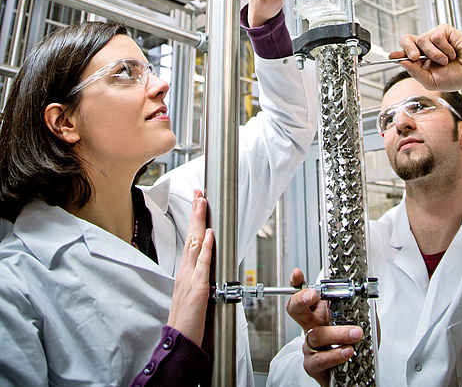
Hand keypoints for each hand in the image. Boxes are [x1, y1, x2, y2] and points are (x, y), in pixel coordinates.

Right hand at [167, 189, 213, 345]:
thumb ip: (196, 276)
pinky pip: (203, 265)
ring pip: (195, 244)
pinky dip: (207, 248)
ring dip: (199, 222)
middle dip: (195, 212)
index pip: (190, 239)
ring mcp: (190, 278)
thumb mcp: (190, 292)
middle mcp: (185, 271)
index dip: (194, 219)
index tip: (197, 201)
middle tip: (198, 192)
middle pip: (191, 236)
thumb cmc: (186, 320)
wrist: (178, 341)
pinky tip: (210, 234)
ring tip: (202, 203)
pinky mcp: (198, 289)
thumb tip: (205, 261)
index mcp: (184, 271)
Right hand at [286, 269, 362, 386]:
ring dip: (337, 334)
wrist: (357, 373)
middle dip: (300, 299)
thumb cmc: (356, 344)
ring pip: (315, 335)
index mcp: (321, 312)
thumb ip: (360, 306)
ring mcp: (311, 346)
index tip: (297, 275)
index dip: (297, 283)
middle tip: (312, 295)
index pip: (305, 293)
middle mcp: (312, 326)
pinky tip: (346, 352)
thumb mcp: (362, 320)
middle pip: (295, 309)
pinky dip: (334, 355)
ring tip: (355, 334)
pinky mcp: (314, 366)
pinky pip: (318, 360)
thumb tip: (364, 291)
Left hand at [389, 24, 461, 92]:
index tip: (393, 57)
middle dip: (408, 48)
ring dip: (434, 54)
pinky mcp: (444, 31)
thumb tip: (403, 63)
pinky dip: (445, 48)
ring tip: (446, 61)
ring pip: (422, 40)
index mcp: (419, 59)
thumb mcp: (432, 81)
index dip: (397, 53)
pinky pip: (437, 36)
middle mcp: (424, 46)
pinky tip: (452, 53)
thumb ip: (416, 73)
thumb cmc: (456, 77)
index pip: (404, 52)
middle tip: (416, 57)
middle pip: (406, 39)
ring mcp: (433, 37)